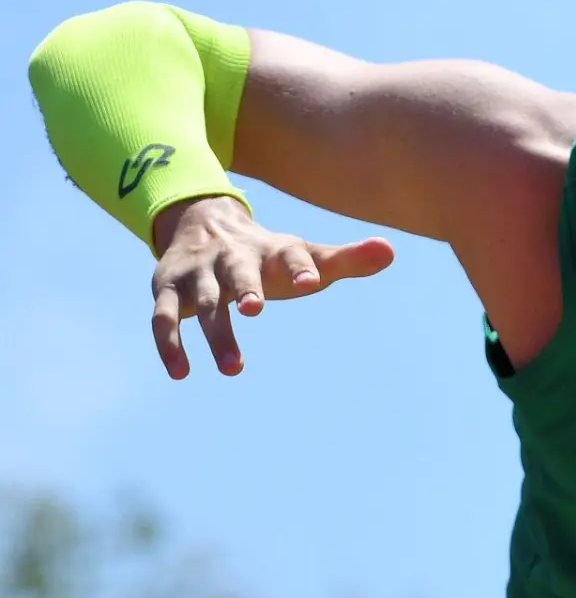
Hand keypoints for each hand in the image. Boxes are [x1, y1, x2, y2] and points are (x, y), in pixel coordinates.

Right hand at [150, 196, 394, 378]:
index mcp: (271, 249)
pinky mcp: (167, 290)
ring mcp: (198, 274)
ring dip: (216, 333)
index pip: (290, 254)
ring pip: (205, 302)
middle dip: (246, 288)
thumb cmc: (267, 255)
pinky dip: (169, 344)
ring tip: (235, 369)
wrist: (203, 225)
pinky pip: (162, 318)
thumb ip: (345, 259)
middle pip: (239, 272)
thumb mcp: (304, 254)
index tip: (312, 282)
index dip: (300, 266)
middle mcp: (232, 258)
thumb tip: (390, 251)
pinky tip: (182, 372)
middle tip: (256, 309)